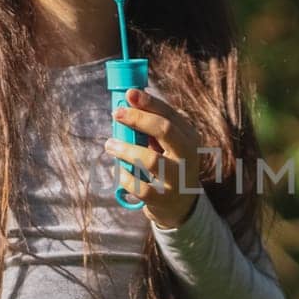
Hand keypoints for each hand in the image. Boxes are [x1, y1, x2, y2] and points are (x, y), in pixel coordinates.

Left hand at [104, 87, 202, 229]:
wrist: (182, 205)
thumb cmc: (169, 165)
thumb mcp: (168, 145)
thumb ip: (152, 127)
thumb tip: (127, 103)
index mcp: (189, 137)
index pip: (170, 114)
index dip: (149, 102)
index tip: (129, 93)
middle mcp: (187, 156)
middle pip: (165, 130)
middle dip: (138, 118)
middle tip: (116, 114)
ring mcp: (176, 179)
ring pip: (151, 159)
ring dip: (126, 149)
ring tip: (109, 144)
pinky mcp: (163, 199)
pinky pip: (140, 186)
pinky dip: (125, 177)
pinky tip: (118, 170)